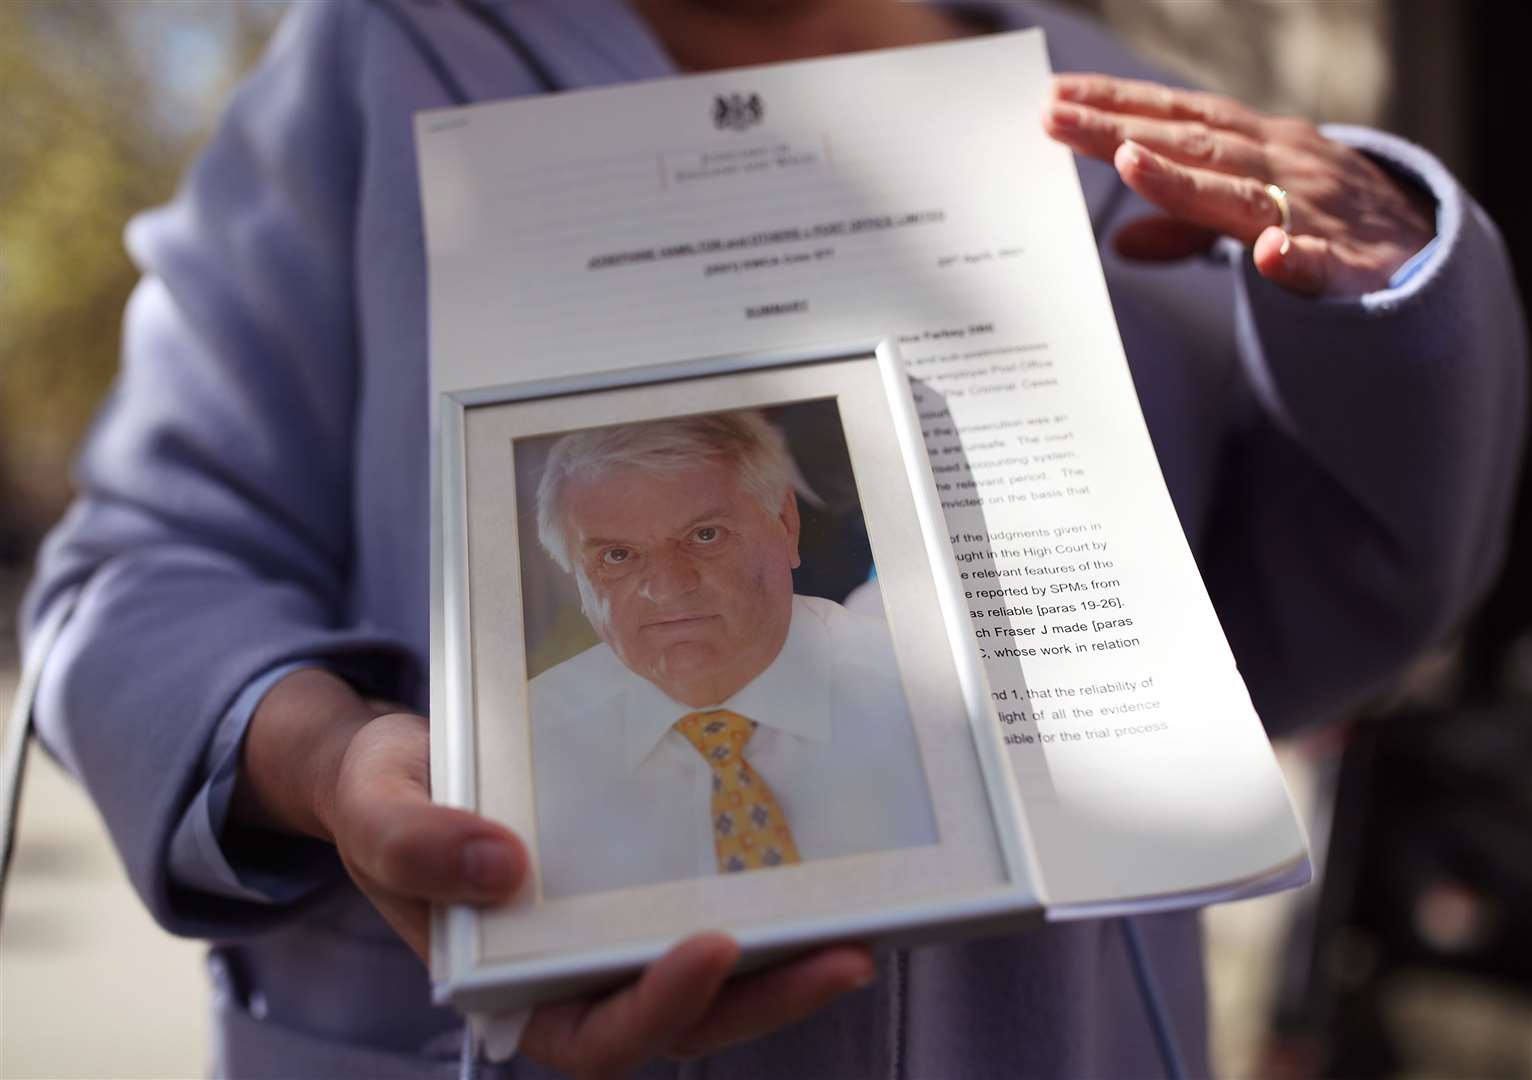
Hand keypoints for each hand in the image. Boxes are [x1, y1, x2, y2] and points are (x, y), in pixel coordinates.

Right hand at [235, 670, 874, 1074]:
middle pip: (682, 1018)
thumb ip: (414, 844)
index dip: (657, 1008)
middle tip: (844, 957)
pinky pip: (711, 903)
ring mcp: (615, 931)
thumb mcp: (376, 812)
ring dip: (786, 965)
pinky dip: (768, 905)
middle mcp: (576, 973)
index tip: (710, 948)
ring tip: (862, 932)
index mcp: (510, 986)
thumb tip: (501, 866)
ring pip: (715, 976)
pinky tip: (823, 876)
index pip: (591, 1035)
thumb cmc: (381, 796)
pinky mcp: (644, 880)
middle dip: (764, 999)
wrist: (402, 759)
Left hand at [1043, 73, 1435, 297]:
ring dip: (1186, 178)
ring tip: (1129, 159)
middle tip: (1055, 116)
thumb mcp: (1248, 211)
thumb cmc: (1323, 219)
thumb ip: (1183, 225)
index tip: (1054, 97)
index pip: (1175, 119)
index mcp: (1253, 148)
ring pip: (1242, 194)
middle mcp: (1280, 165)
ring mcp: (1315, 211)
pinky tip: (1270, 257)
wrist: (1426, 251)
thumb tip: (1119, 242)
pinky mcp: (1350, 265)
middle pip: (1191, 144)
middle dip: (1121, 129)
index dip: (1116, 106)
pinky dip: (1297, 258)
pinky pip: (1322, 264)